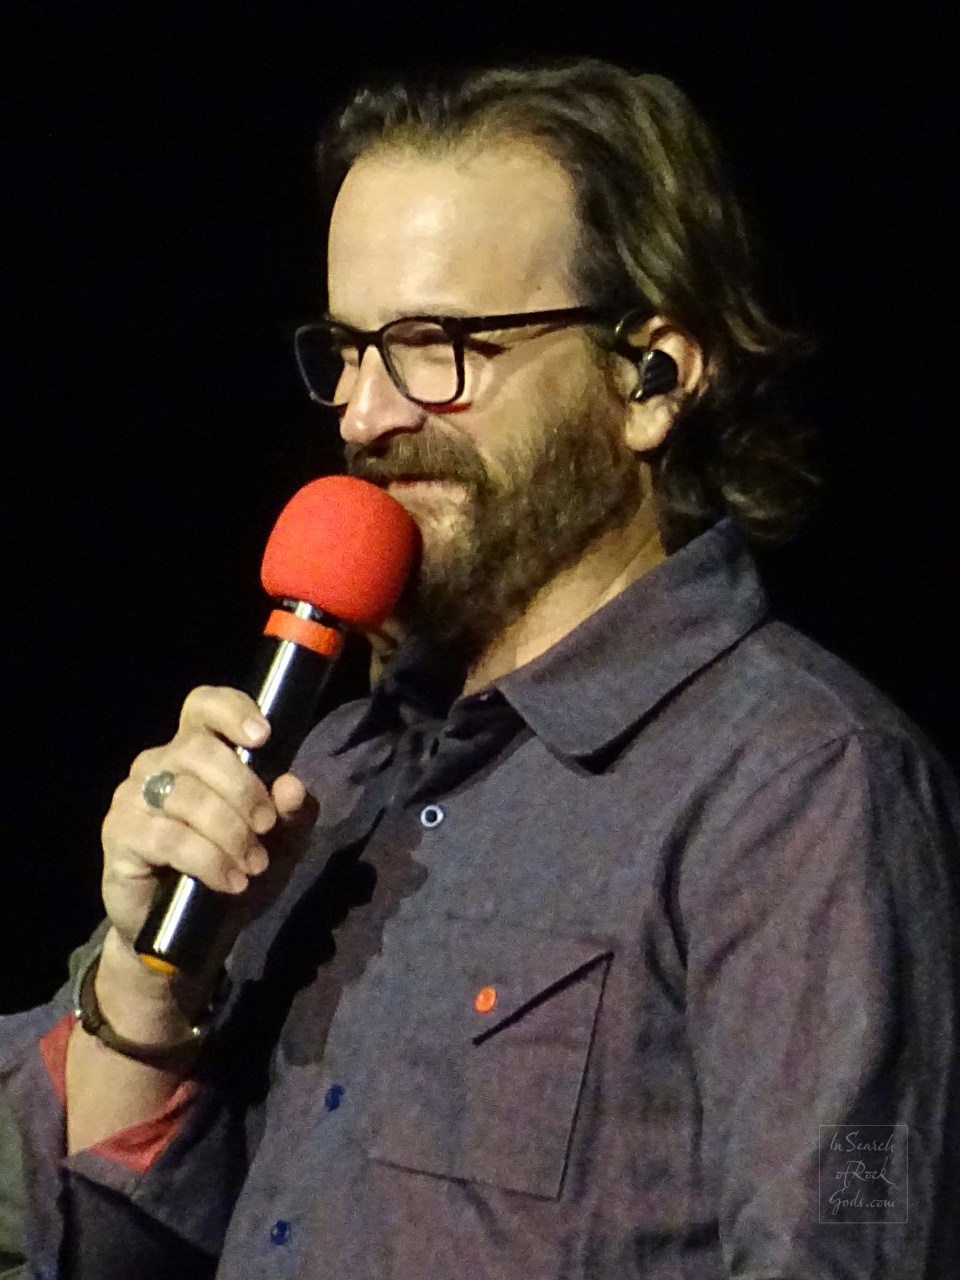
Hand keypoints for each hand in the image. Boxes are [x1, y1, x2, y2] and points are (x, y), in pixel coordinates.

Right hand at [101, 685, 315, 958]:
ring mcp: (133, 796)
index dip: (232, 711)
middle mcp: (159, 762)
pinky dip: (207, 860)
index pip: (204, 705)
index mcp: (197, 749)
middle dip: (243, 789)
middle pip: (198, 749)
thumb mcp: (277, 843)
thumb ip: (290, 813)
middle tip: (266, 826)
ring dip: (229, 832)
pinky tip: (229, 880)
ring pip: (186, 795)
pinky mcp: (119, 834)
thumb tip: (293, 787)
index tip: (263, 736)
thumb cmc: (233, 868)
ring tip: (252, 864)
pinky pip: (167, 837)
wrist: (189, 932)